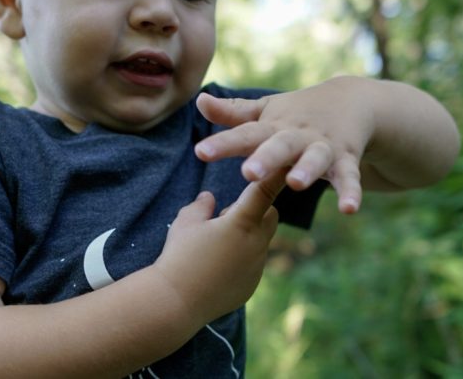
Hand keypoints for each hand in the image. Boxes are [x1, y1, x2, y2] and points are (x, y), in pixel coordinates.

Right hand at [153, 170, 285, 324]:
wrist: (175, 302)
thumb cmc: (179, 256)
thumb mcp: (186, 222)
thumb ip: (201, 206)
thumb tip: (209, 198)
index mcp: (241, 222)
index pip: (264, 191)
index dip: (275, 174)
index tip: (287, 160)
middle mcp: (256, 244)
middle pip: (269, 216)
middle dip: (256, 209)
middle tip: (227, 215)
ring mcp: (256, 267)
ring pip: (261, 241)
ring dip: (247, 235)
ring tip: (216, 244)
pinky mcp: (251, 285)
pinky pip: (253, 264)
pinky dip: (241, 259)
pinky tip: (216, 267)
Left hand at [194, 81, 373, 213]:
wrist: (351, 101)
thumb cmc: (296, 113)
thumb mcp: (265, 111)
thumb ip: (233, 113)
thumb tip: (199, 101)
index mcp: (272, 126)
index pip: (244, 134)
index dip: (222, 144)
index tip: (201, 152)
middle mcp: (296, 136)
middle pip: (280, 146)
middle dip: (265, 158)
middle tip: (248, 172)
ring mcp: (323, 147)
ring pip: (315, 159)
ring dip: (307, 170)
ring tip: (296, 183)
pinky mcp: (346, 160)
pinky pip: (348, 177)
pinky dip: (350, 192)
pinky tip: (349, 209)